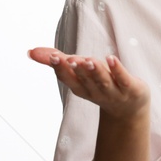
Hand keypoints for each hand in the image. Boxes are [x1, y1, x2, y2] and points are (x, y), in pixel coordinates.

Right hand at [30, 47, 147, 117]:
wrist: (128, 108)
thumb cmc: (99, 85)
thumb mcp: (78, 73)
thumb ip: (56, 61)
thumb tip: (30, 52)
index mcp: (80, 88)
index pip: (68, 79)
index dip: (61, 69)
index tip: (53, 57)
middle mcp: (95, 91)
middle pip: (85, 80)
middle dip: (77, 70)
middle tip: (70, 59)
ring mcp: (113, 91)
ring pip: (102, 81)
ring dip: (95, 72)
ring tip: (88, 60)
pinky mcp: (130, 88)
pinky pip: (123, 79)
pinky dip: (117, 70)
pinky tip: (111, 59)